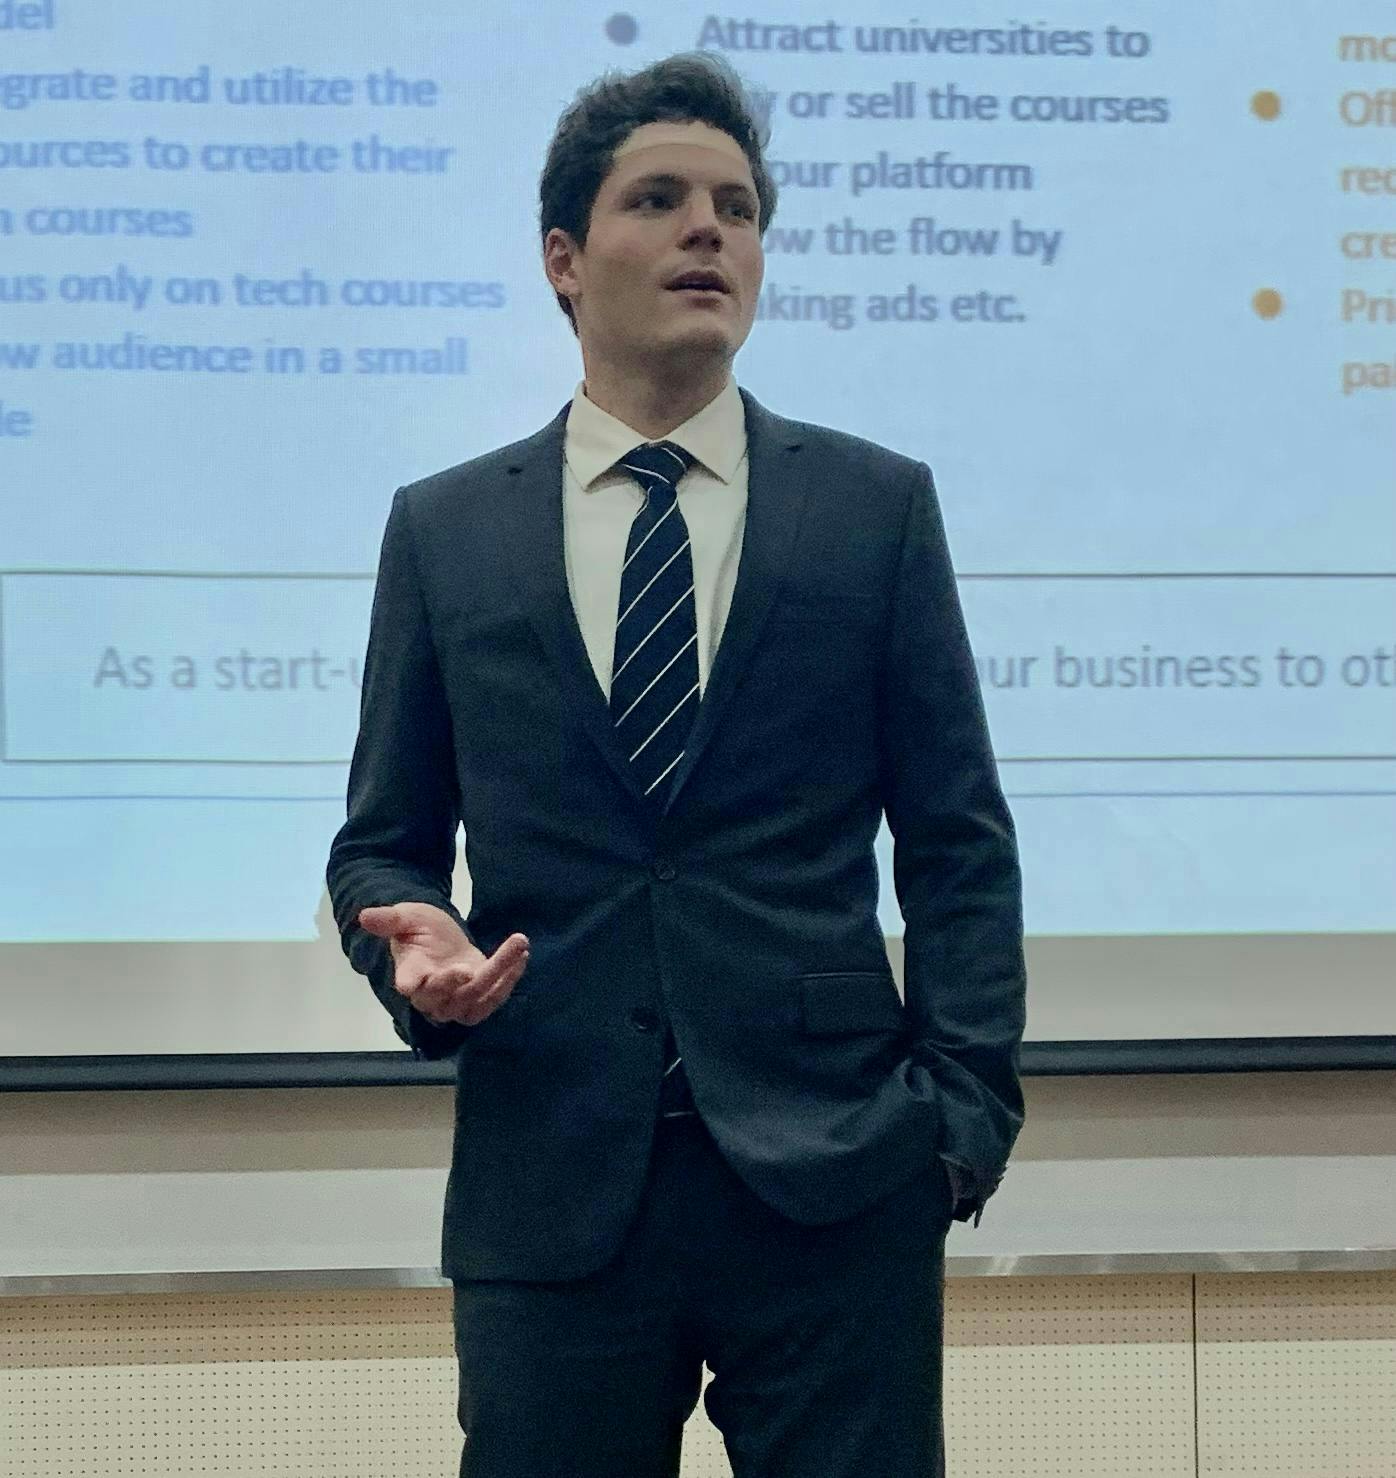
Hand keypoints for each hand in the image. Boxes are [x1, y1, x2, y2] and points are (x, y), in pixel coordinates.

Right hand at [357, 903, 529, 1026]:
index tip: (414, 982)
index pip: (409, 985)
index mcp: (410, 974)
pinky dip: (510, 980)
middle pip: (445, 998)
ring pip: (476, 1000)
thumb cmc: (420, 929)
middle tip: (476, 964)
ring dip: (499, 974)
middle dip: (462, 984)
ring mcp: (456, 1001)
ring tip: (518, 946)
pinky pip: (494, 1000)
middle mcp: (431, 995)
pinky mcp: (478, 1000)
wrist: (442, 940)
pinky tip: (521, 956)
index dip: (413, 984)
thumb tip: (364, 916)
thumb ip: (390, 919)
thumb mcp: (407, 917)